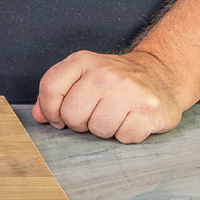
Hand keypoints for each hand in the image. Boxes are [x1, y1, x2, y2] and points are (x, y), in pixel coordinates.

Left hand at [31, 49, 184, 143]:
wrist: (160, 74)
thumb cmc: (115, 80)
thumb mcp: (82, 75)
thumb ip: (56, 92)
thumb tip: (39, 116)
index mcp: (83, 60)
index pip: (50, 88)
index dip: (50, 110)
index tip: (58, 118)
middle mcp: (104, 73)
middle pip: (71, 114)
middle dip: (80, 123)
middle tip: (93, 114)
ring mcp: (128, 90)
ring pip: (98, 130)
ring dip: (104, 130)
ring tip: (114, 115)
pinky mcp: (149, 110)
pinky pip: (124, 138)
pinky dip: (126, 135)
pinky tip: (131, 120)